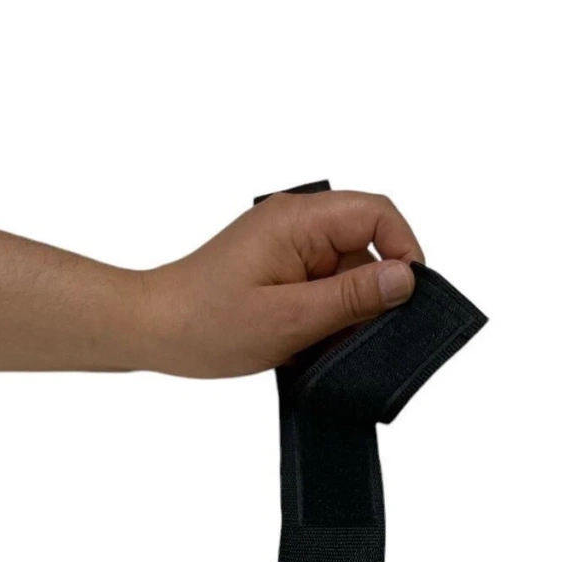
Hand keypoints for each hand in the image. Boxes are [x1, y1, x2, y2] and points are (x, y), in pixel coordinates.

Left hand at [137, 188, 424, 377]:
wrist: (153, 330)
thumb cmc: (206, 323)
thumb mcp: (290, 318)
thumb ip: (352, 297)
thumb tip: (407, 278)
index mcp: (299, 219)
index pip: (378, 213)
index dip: (404, 252)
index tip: (407, 300)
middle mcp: (298, 224)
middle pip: (367, 248)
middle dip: (372, 296)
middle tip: (361, 339)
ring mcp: (290, 248)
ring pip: (348, 276)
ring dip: (346, 315)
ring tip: (320, 348)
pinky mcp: (283, 271)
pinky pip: (325, 290)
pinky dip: (326, 321)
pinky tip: (307, 346)